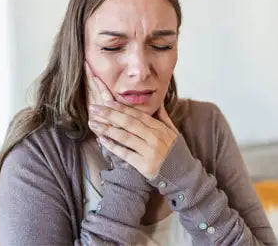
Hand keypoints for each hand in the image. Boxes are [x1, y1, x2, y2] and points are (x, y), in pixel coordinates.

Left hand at [85, 62, 179, 179]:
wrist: (184, 175)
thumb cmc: (177, 152)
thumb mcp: (173, 131)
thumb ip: (163, 117)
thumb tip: (157, 103)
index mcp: (159, 128)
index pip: (137, 115)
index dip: (121, 108)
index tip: (106, 102)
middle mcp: (154, 137)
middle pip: (128, 123)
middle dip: (109, 114)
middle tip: (94, 108)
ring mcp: (149, 151)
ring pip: (124, 137)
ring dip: (107, 129)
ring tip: (93, 123)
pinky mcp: (144, 165)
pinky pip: (125, 154)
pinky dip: (113, 146)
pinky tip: (102, 140)